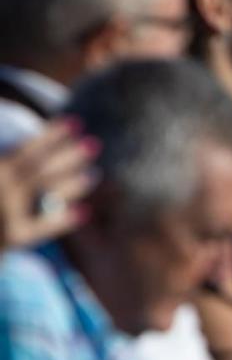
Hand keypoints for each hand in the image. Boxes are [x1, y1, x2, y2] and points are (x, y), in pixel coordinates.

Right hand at [0, 120, 96, 251]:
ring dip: (72, 185)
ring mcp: (7, 212)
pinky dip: (62, 220)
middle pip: (41, 169)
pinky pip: (42, 228)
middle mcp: (3, 187)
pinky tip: (84, 212)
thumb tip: (27, 142)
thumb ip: (14, 156)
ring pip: (45, 194)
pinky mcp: (14, 236)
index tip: (76, 122)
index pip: (27, 149)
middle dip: (70, 156)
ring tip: (94, 175)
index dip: (53, 135)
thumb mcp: (1, 168)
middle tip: (94, 143)